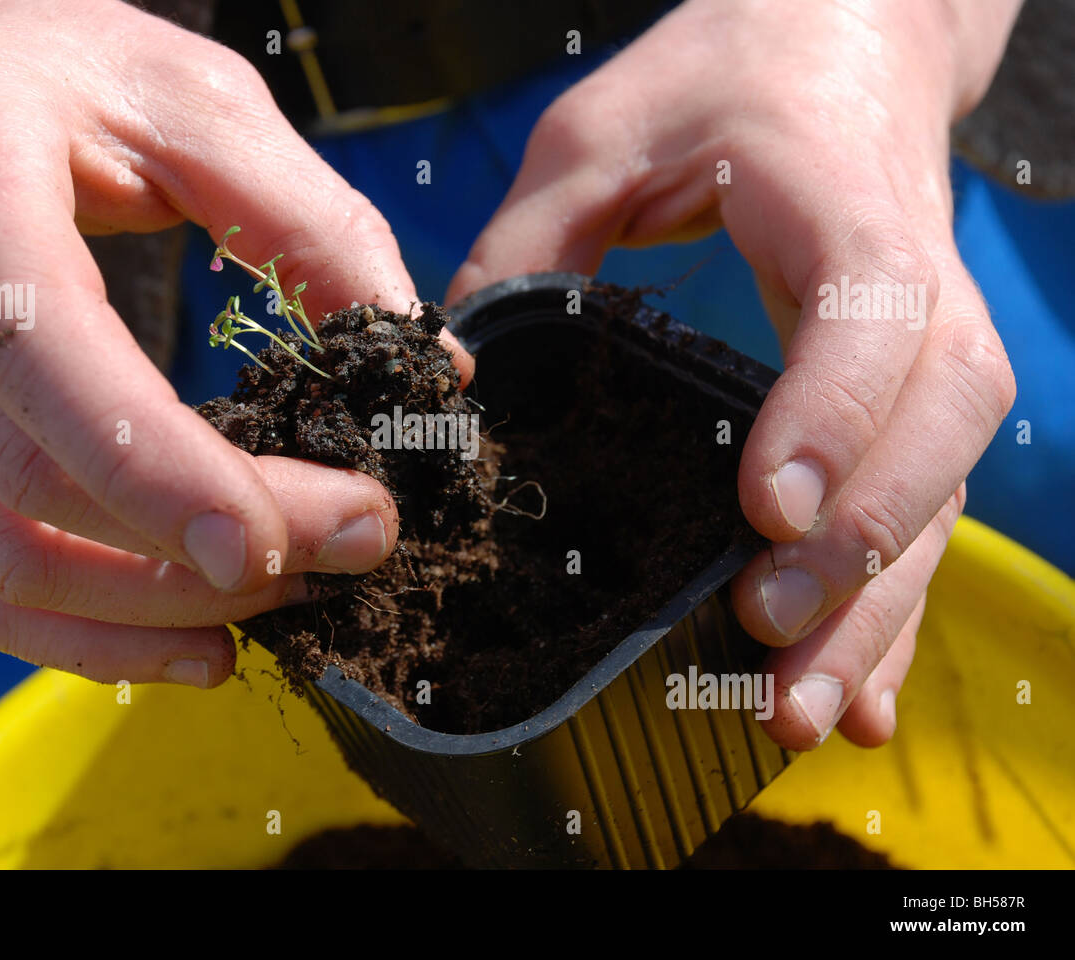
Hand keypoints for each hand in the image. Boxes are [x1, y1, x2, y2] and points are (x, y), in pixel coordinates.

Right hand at [0, 0, 470, 686]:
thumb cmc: (43, 59)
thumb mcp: (193, 99)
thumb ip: (313, 222)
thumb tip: (424, 365)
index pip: (37, 351)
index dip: (158, 468)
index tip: (292, 536)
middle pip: (27, 487)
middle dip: (201, 552)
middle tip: (353, 546)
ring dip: (153, 612)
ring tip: (286, 596)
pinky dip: (83, 637)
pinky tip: (194, 640)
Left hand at [447, 0, 1019, 748]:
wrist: (842, 39)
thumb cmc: (722, 77)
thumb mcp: (599, 132)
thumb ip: (530, 241)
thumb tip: (461, 373)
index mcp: (840, 201)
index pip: (868, 310)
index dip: (831, 415)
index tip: (766, 511)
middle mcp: (914, 280)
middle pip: (932, 425)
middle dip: (861, 549)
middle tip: (767, 643)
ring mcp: (924, 343)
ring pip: (939, 486)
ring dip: (880, 611)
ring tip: (800, 712)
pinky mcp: (909, 390)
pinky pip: (922, 502)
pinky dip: (894, 604)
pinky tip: (866, 694)